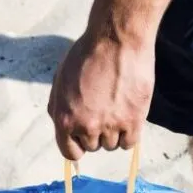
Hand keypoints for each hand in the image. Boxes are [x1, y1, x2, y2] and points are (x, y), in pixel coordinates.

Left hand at [47, 31, 154, 160]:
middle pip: (92, 147)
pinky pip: (130, 143)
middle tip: (102, 111)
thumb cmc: (86, 55)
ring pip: (111, 145)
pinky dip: (129, 134)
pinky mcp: (134, 120)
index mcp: (64, 118)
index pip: (70, 152)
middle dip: (95, 133)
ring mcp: (111, 125)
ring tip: (115, 108)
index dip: (77, 145)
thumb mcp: (60, 81)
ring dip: (113, 132)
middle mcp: (86, 126)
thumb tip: (62, 126)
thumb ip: (59, 107)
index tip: (83, 138)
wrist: (116, 40)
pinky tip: (128, 116)